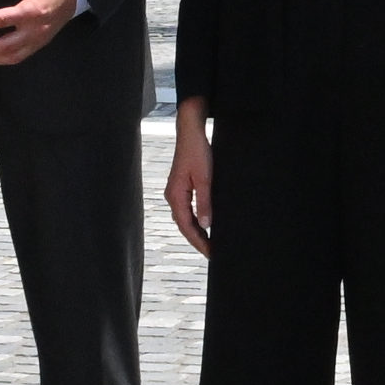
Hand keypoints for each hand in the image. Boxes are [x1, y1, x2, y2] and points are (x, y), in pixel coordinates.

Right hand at [164, 107, 214, 256]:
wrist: (190, 131)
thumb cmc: (197, 152)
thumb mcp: (205, 179)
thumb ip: (205, 203)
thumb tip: (205, 225)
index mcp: (175, 196)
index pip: (186, 227)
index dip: (198, 242)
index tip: (210, 253)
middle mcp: (172, 196)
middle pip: (184, 225)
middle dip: (197, 240)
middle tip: (212, 253)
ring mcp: (175, 191)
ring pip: (184, 218)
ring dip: (195, 231)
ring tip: (209, 243)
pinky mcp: (180, 186)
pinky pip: (186, 209)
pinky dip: (194, 220)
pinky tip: (203, 224)